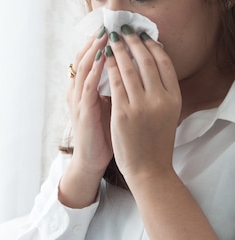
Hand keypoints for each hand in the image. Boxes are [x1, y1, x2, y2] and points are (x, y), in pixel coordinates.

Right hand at [66, 30, 112, 179]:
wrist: (92, 161)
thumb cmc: (103, 135)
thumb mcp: (109, 106)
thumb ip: (114, 88)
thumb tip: (130, 70)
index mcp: (83, 90)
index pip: (89, 59)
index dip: (98, 43)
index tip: (112, 29)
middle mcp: (77, 93)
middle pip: (83, 58)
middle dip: (95, 41)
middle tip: (107, 25)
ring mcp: (78, 102)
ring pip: (83, 68)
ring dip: (94, 50)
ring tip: (105, 35)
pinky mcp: (83, 112)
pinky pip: (88, 86)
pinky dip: (95, 71)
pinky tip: (103, 59)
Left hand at [104, 29, 181, 185]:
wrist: (148, 169)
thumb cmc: (154, 143)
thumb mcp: (166, 115)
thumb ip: (162, 94)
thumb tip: (153, 73)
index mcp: (173, 98)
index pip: (165, 63)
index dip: (153, 47)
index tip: (144, 36)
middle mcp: (160, 98)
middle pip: (147, 61)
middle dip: (134, 43)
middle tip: (125, 32)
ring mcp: (142, 105)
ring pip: (130, 69)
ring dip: (120, 50)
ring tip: (112, 40)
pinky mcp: (124, 113)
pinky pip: (115, 83)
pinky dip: (110, 67)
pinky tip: (105, 59)